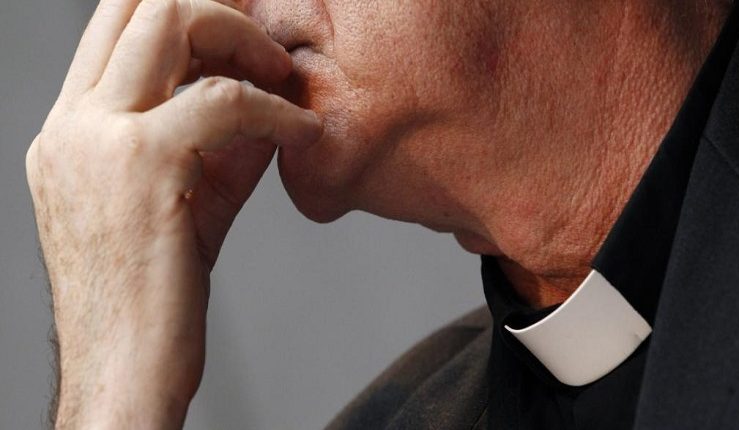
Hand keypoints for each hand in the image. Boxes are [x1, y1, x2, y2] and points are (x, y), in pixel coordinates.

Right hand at [25, 0, 321, 427]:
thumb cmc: (154, 294)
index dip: (186, 9)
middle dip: (219, 11)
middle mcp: (71, 124)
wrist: (124, 369)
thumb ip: (217, 147)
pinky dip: (276, 109)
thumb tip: (267, 105)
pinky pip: (224, 100)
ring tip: (289, 82)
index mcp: (69, 130)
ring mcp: (96, 138)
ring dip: (247, 43)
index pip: (116, 24)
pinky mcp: (140, 167)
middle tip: (269, 48)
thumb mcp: (186, 203)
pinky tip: (305, 134)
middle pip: (139, 3)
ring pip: (171, 23)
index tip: (244, 27)